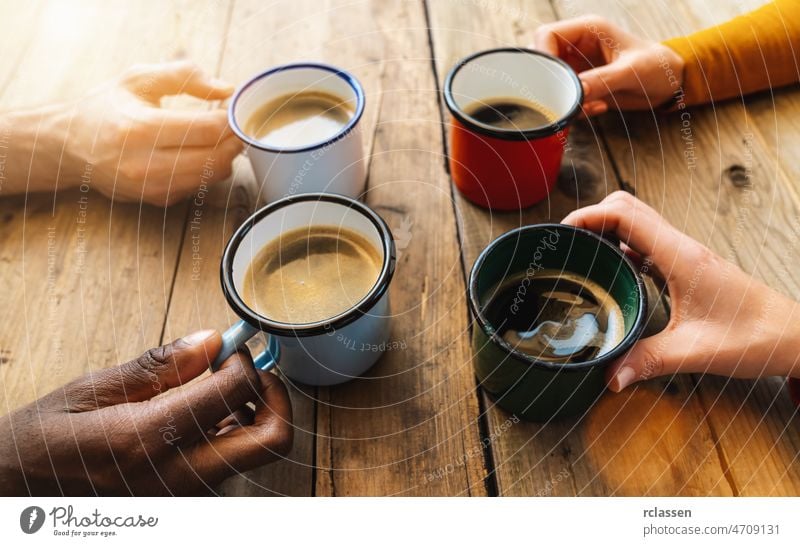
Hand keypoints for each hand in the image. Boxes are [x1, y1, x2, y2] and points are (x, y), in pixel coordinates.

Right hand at [0, 330, 292, 494]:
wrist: (16, 496)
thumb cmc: (44, 441)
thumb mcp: (91, 390)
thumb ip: (159, 367)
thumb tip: (210, 341)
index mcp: (149, 439)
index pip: (235, 390)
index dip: (243, 358)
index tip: (228, 347)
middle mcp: (177, 476)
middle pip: (271, 440)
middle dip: (275, 396)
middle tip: (251, 372)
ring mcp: (185, 496)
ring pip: (256, 455)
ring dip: (256, 415)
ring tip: (221, 391)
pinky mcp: (185, 502)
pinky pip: (232, 467)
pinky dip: (235, 435)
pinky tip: (205, 417)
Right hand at [56, 60, 241, 204]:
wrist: (69, 147)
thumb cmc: (104, 108)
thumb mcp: (137, 79)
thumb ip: (184, 76)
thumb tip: (226, 88)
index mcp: (142, 129)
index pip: (208, 130)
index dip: (230, 119)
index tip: (233, 108)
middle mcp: (147, 164)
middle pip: (216, 158)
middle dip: (234, 139)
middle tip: (235, 123)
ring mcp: (153, 187)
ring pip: (212, 176)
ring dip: (226, 155)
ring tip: (220, 135)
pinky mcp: (158, 200)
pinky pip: (200, 186)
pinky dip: (209, 169)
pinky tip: (202, 151)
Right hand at [532, 15, 684, 115]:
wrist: (670, 84)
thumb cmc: (657, 67)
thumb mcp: (632, 72)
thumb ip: (602, 80)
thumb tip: (576, 92)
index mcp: (587, 30)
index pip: (547, 35)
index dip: (542, 56)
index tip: (550, 81)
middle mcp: (577, 46)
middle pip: (542, 61)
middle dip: (552, 84)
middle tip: (568, 99)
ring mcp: (577, 67)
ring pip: (550, 83)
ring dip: (564, 100)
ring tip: (589, 106)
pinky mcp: (580, 86)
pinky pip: (564, 98)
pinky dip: (576, 109)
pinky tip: (598, 108)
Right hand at [562, 191, 799, 390]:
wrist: (793, 336)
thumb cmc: (756, 336)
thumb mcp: (697, 352)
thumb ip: (649, 361)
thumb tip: (610, 376)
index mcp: (680, 257)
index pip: (625, 214)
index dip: (588, 216)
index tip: (561, 233)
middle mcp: (680, 248)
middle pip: (627, 206)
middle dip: (590, 216)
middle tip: (564, 242)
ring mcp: (684, 255)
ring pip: (637, 221)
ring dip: (605, 228)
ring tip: (579, 253)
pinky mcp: (686, 267)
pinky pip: (646, 243)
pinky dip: (621, 246)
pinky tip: (611, 272)